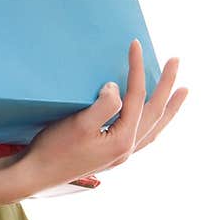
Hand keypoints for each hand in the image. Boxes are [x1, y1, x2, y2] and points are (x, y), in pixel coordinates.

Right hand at [20, 40, 188, 191]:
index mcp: (122, 139)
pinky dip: (153, 124)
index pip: (136, 97)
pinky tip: (151, 119)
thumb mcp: (79, 123)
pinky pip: (143, 137)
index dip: (137, 69)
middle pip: (155, 113)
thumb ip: (104, 104)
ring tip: (182, 92)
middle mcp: (127, 149)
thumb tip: (117, 88)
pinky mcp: (109, 156)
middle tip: (176, 60)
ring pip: (154, 128)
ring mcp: (120, 155)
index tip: (135, 45)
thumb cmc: (54, 148)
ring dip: (169, 108)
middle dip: (167, 86)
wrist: (36, 174)